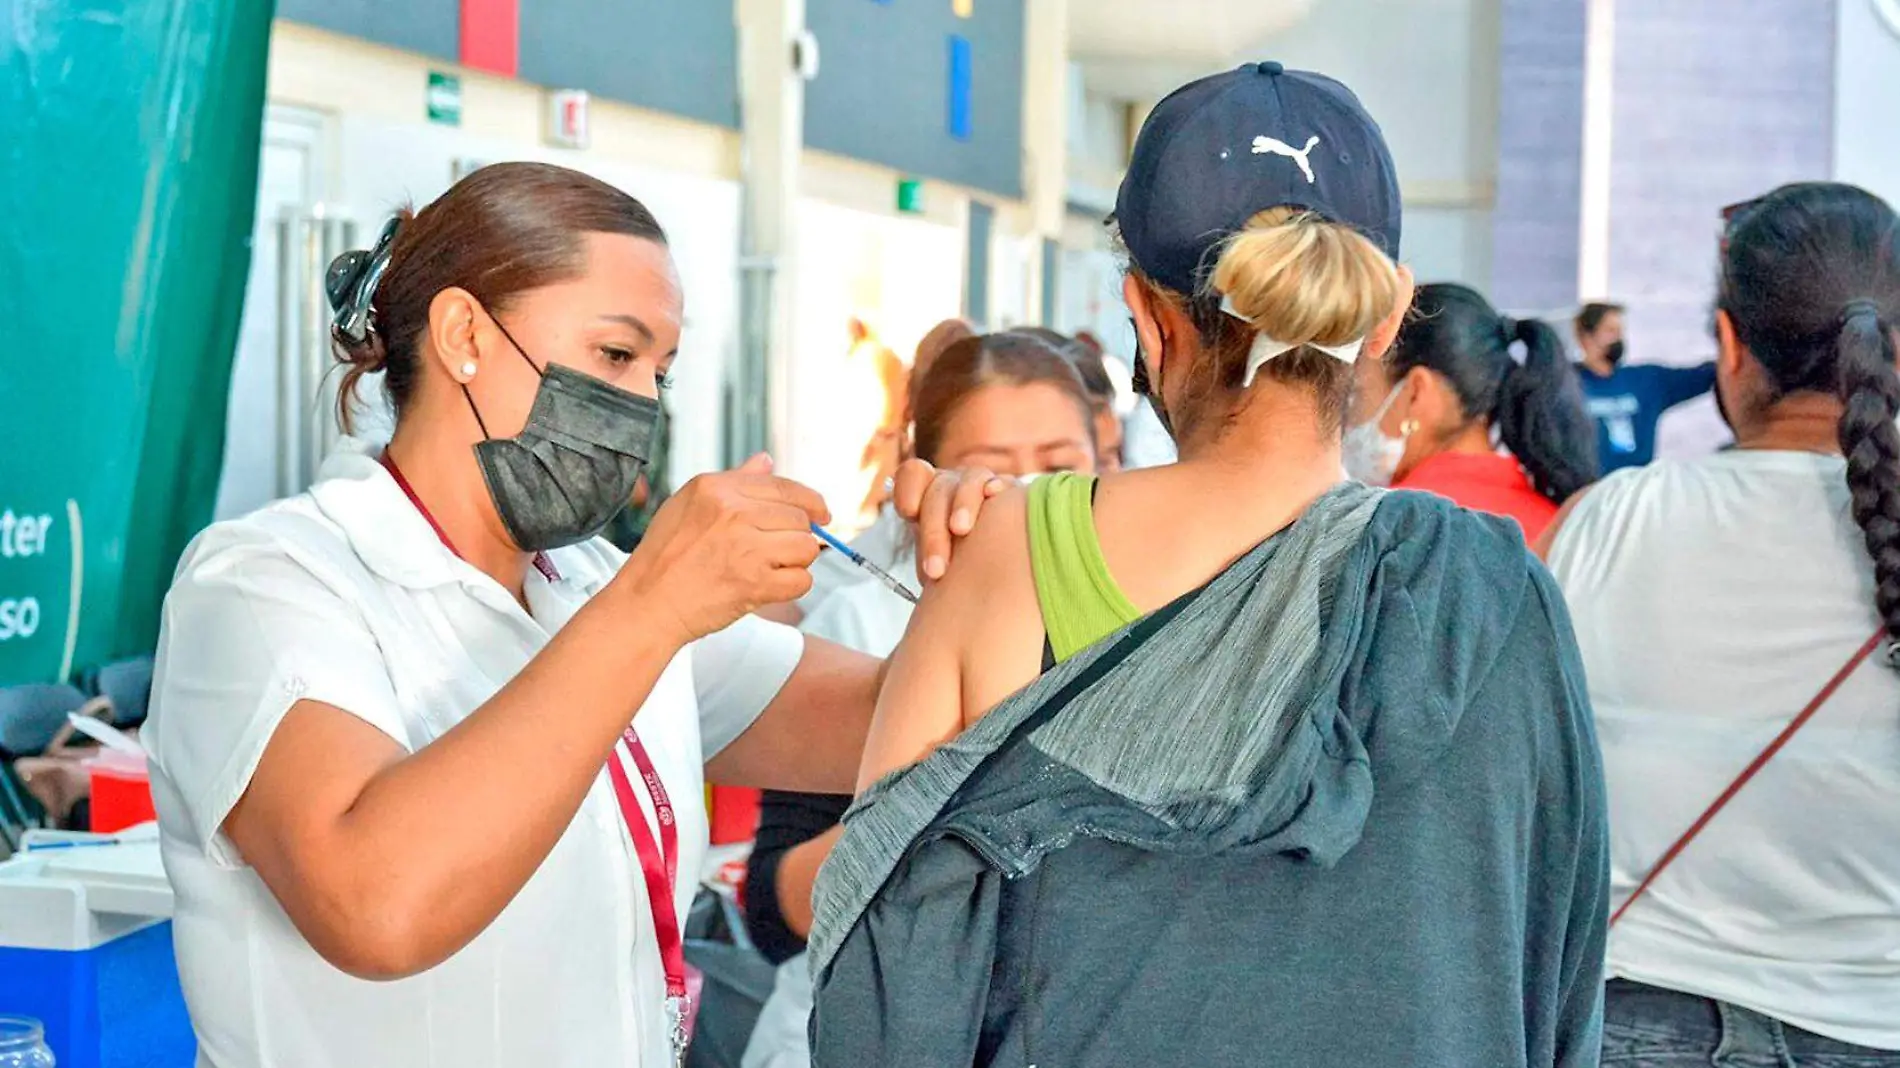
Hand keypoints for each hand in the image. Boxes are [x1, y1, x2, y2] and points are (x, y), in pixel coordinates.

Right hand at [613, 454, 827, 645]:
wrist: (647, 604)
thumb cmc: (664, 557)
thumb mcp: (688, 504)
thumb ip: (733, 482)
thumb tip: (767, 461)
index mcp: (717, 488)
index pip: (784, 487)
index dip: (811, 502)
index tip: (821, 515)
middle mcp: (733, 512)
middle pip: (800, 518)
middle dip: (796, 537)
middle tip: (775, 553)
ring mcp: (746, 547)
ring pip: (806, 548)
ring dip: (795, 562)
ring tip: (767, 570)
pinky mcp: (754, 583)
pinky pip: (801, 581)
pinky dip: (790, 587)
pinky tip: (767, 588)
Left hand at [891, 458, 1010, 582]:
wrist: (992, 580)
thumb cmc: (956, 576)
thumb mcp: (935, 571)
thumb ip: (926, 561)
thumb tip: (920, 573)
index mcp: (927, 499)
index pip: (913, 475)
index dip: (908, 488)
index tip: (909, 512)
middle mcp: (954, 487)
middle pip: (939, 489)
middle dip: (934, 529)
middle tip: (935, 569)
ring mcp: (983, 486)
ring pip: (971, 478)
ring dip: (962, 502)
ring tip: (960, 529)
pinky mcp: (1012, 492)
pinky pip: (1005, 481)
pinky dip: (997, 484)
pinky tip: (994, 493)